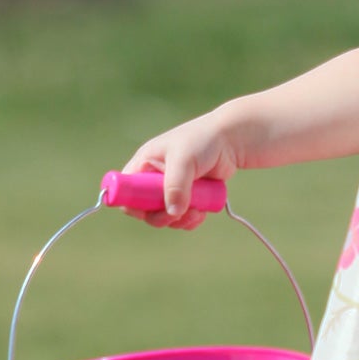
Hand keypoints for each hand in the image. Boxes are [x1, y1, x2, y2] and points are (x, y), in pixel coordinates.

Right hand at [122, 113, 239, 229]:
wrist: (233, 139)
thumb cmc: (203, 140)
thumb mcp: (184, 159)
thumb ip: (176, 185)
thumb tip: (172, 213)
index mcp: (145, 163)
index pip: (125, 189)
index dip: (131, 203)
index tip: (147, 210)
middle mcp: (154, 178)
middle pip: (144, 209)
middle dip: (160, 216)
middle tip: (176, 214)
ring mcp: (172, 189)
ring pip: (165, 216)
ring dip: (179, 220)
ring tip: (196, 210)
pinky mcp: (188, 197)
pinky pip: (182, 217)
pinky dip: (190, 219)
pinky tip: (202, 211)